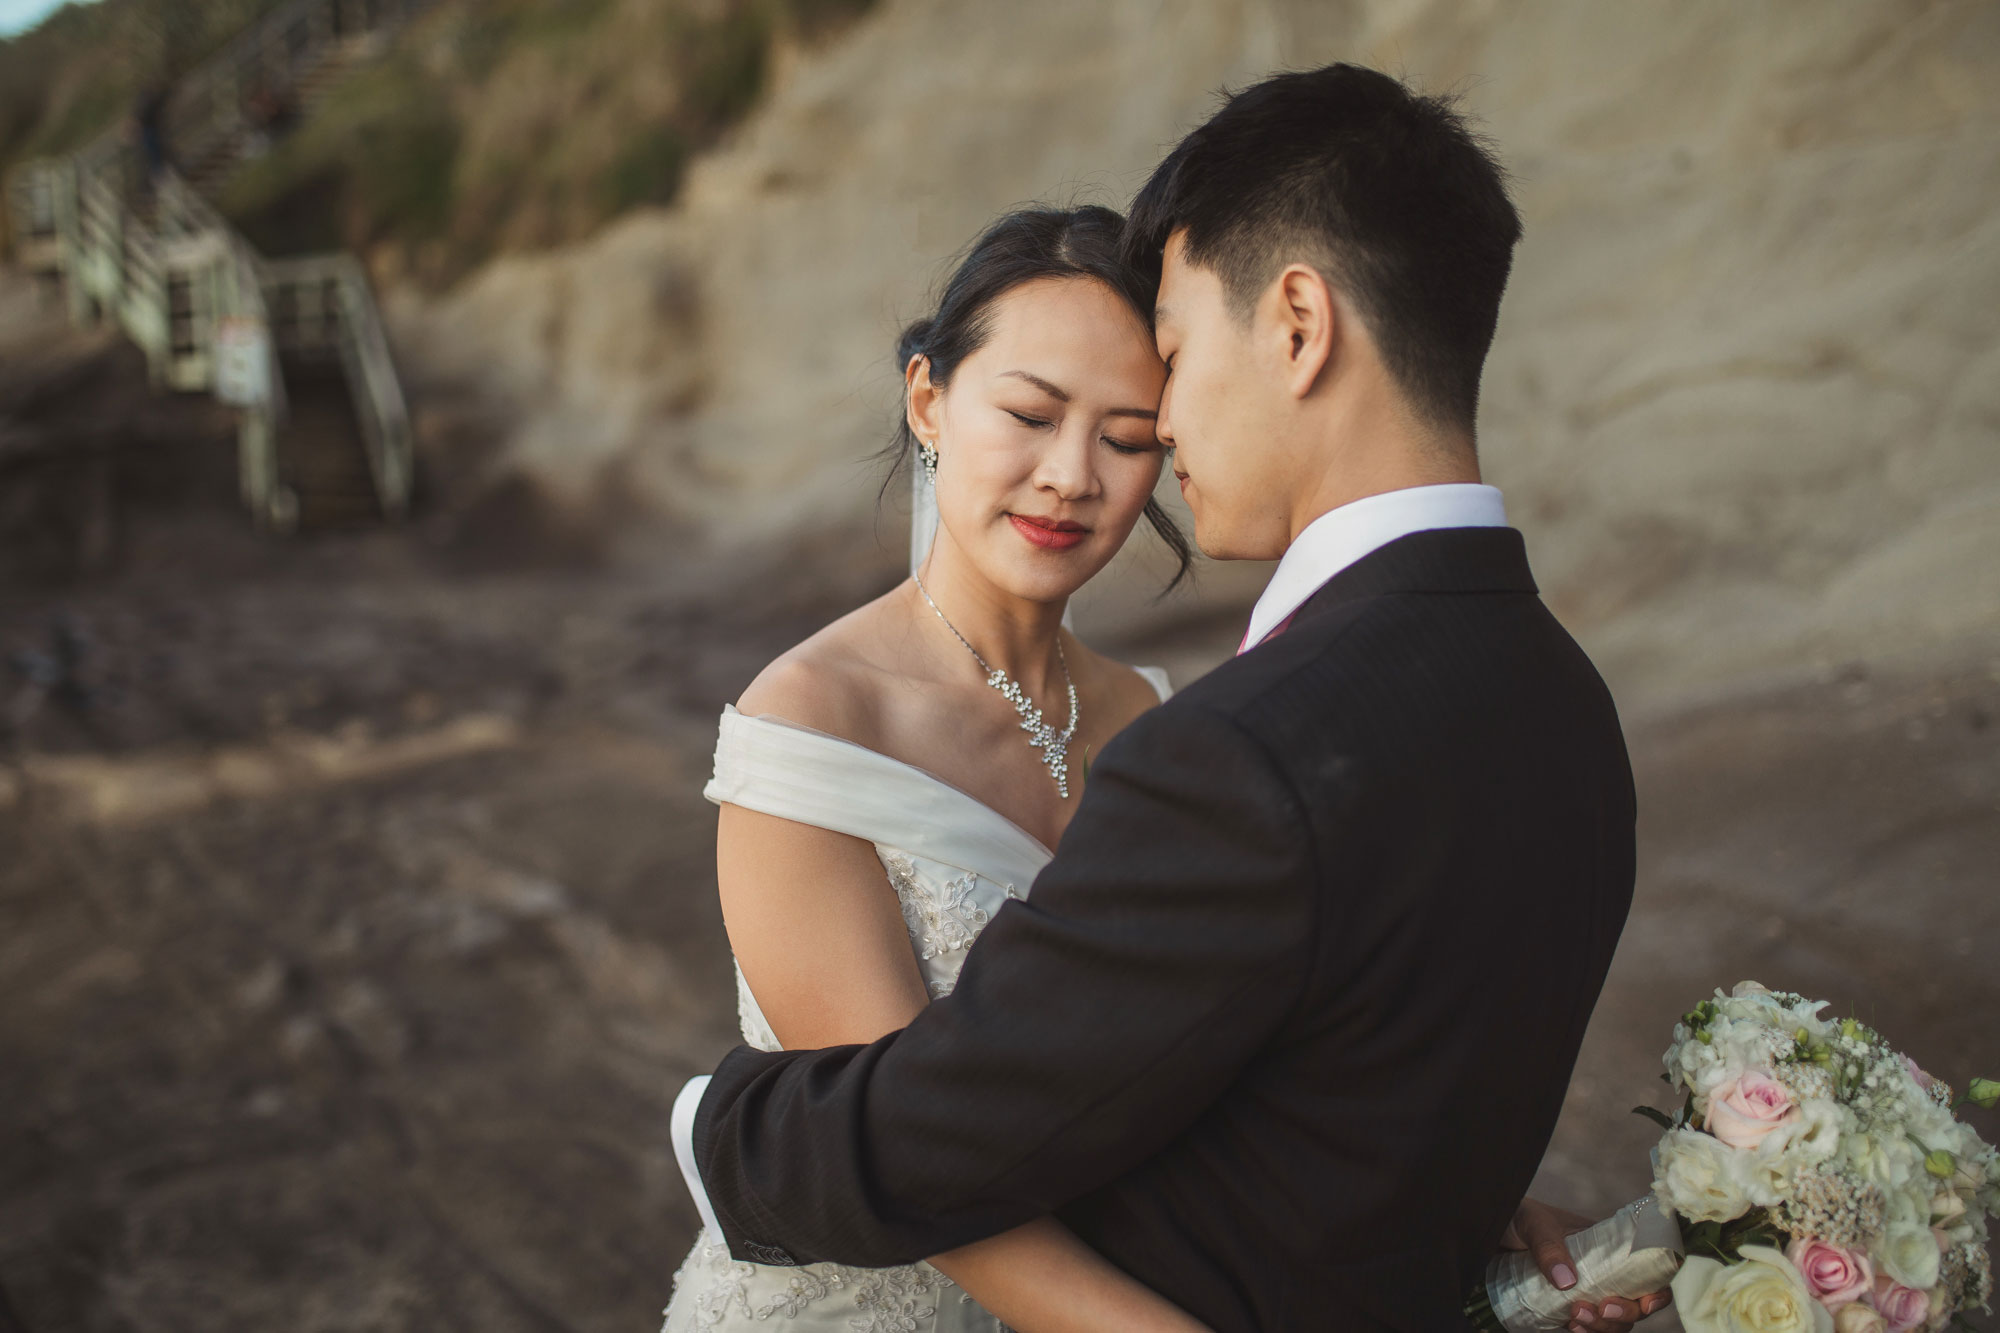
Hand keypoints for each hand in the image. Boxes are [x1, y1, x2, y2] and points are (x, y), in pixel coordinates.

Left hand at [1505, 1197, 1671, 1332]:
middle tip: (1599, 1310)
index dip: (1656, 1290)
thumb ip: (1548, 1247)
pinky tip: (1571, 1328)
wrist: (1487, 1229)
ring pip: (1613, 1321)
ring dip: (1603, 1327)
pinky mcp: (1565, 1307)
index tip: (1645, 1302)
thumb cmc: (1515, 1217)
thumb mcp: (1532, 1223)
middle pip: (1634, 1303)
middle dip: (1624, 1314)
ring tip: (1576, 1320)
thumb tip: (1568, 1281)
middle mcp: (1602, 1270)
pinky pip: (1588, 1328)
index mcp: (1606, 1244)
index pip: (1647, 1269)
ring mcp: (1585, 1291)